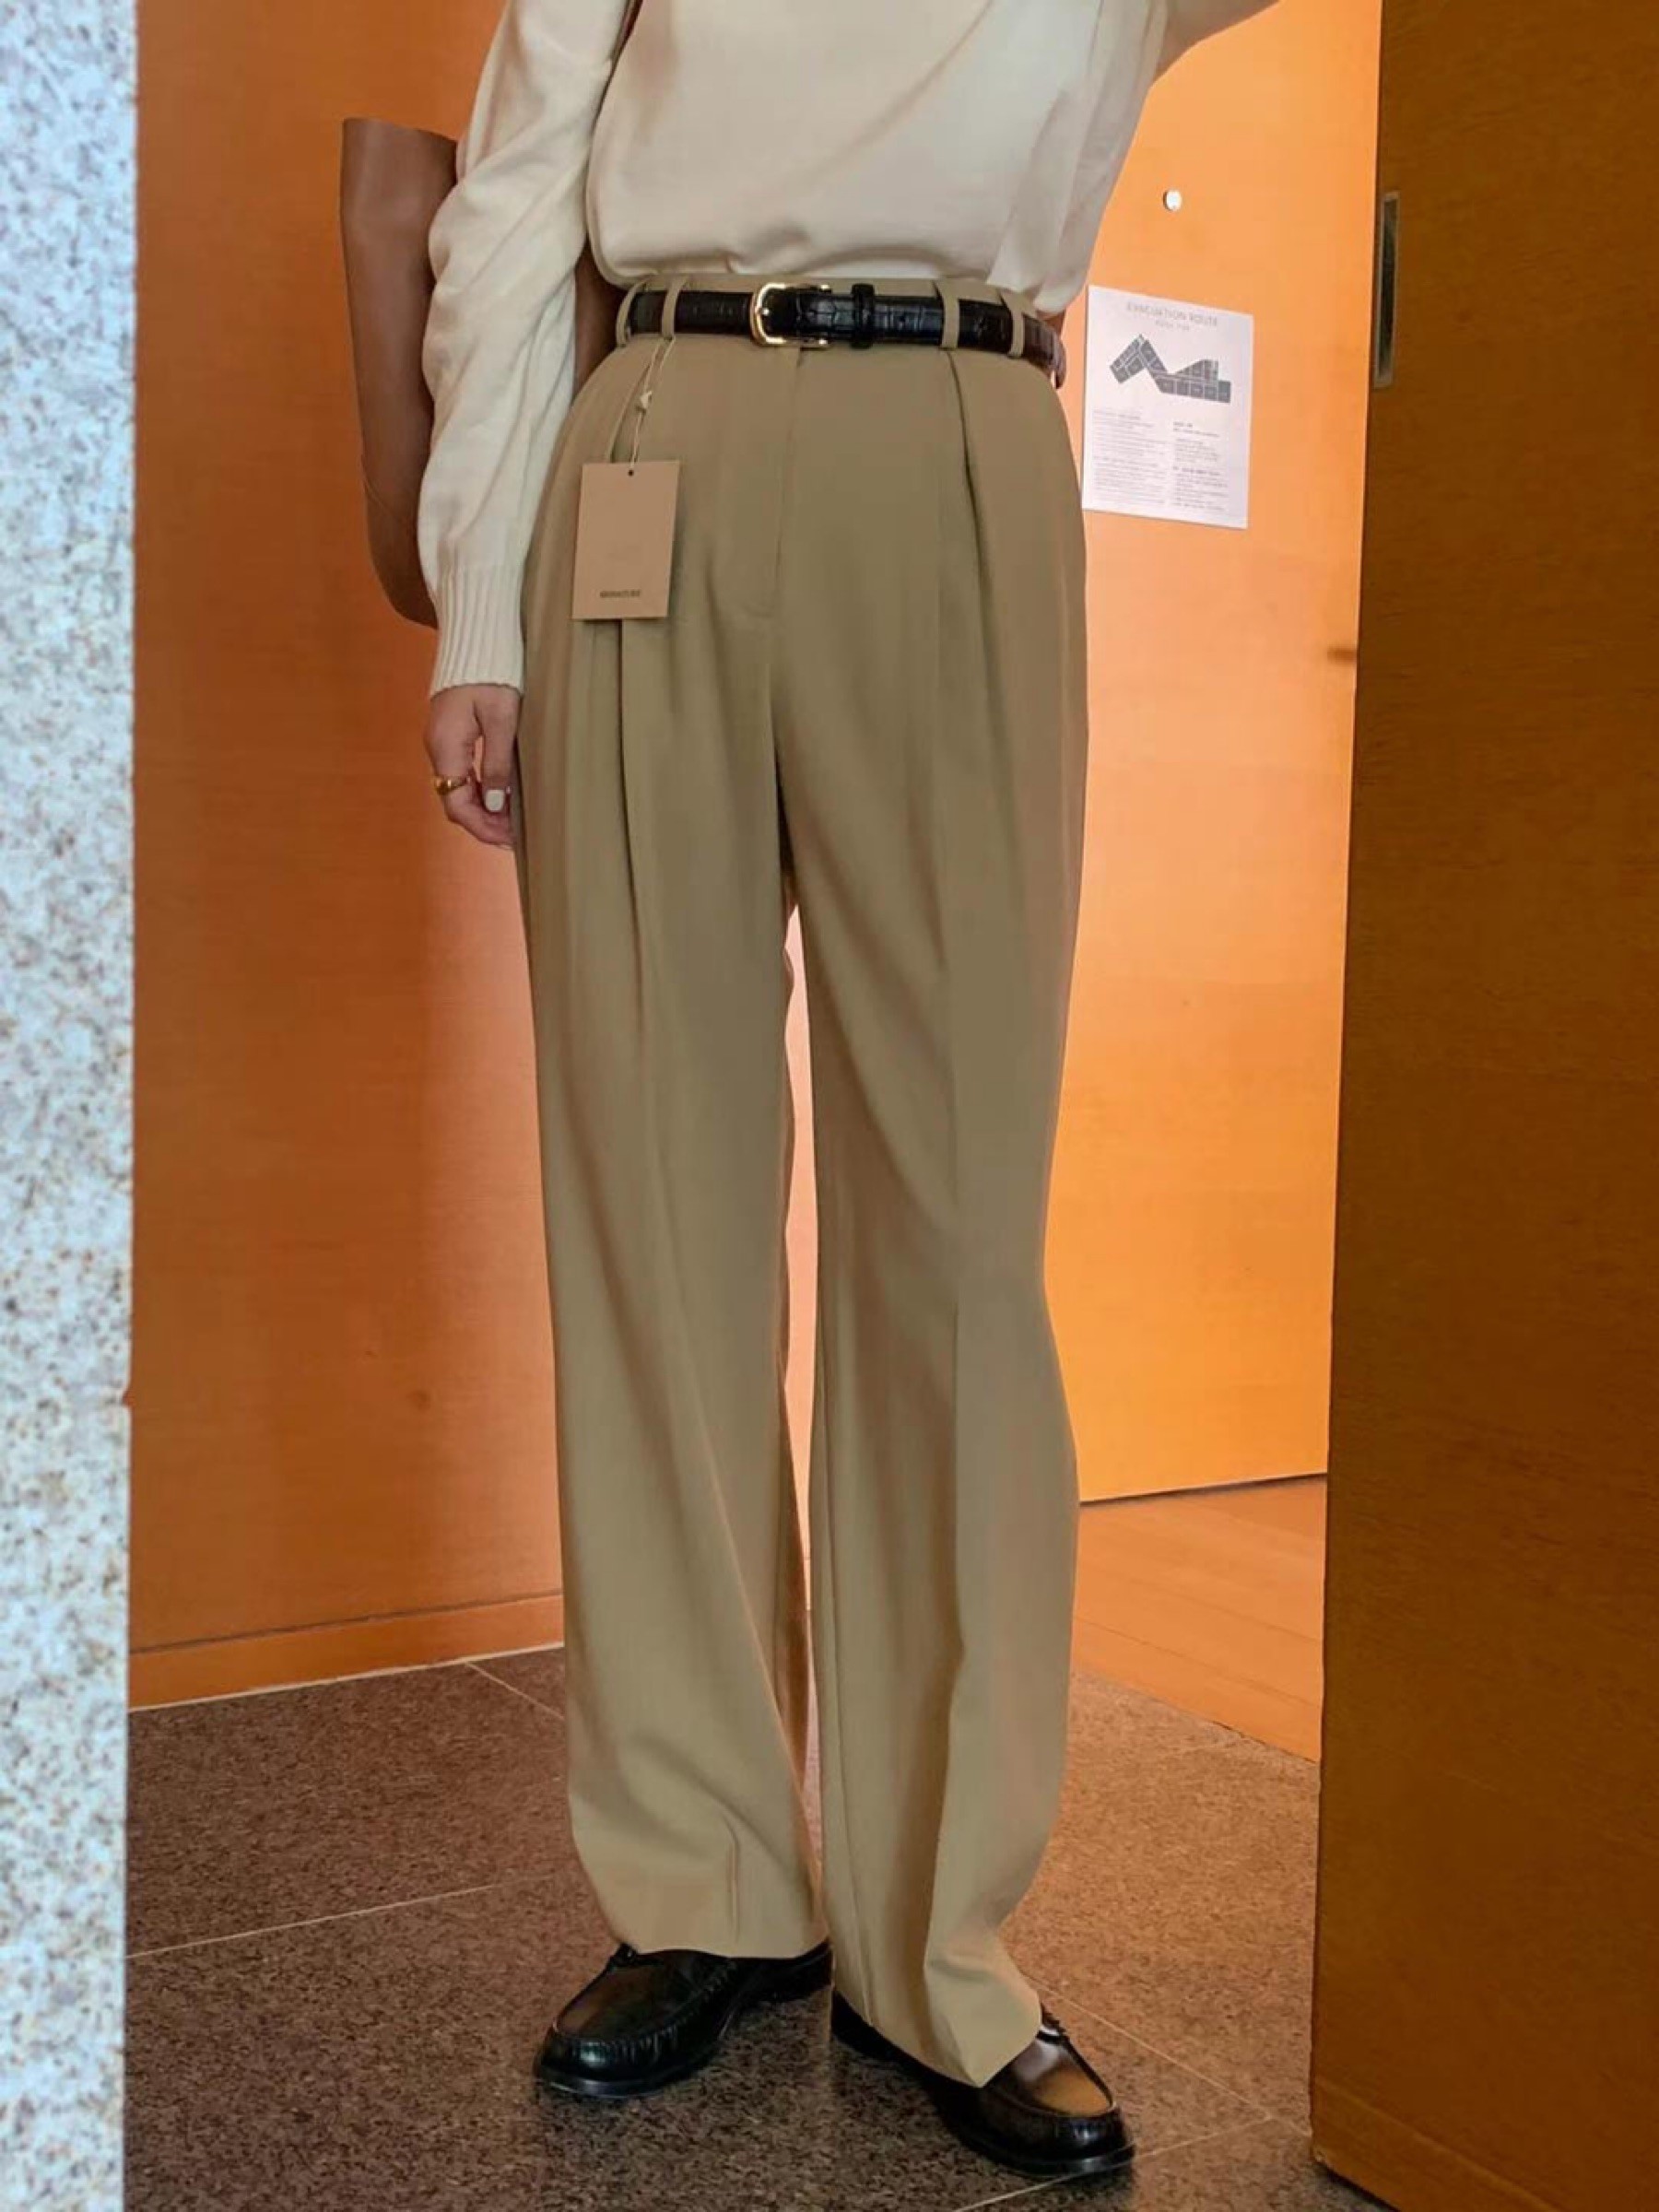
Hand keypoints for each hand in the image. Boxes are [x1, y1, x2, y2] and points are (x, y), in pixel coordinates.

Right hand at [425, 683, 519, 847]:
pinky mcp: (451, 735)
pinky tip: (500, 796)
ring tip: (512, 821)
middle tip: (515, 835)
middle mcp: (438, 748)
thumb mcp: (502, 720)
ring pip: (458, 789)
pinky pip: (462, 773)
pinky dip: (480, 790)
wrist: (476, 637)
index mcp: (446, 747)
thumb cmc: (492, 673)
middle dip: (484, 823)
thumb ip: (497, 763)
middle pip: (454, 801)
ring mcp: (442, 742)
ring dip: (483, 809)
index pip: (455, 804)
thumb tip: (494, 804)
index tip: (508, 839)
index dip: (481, 827)